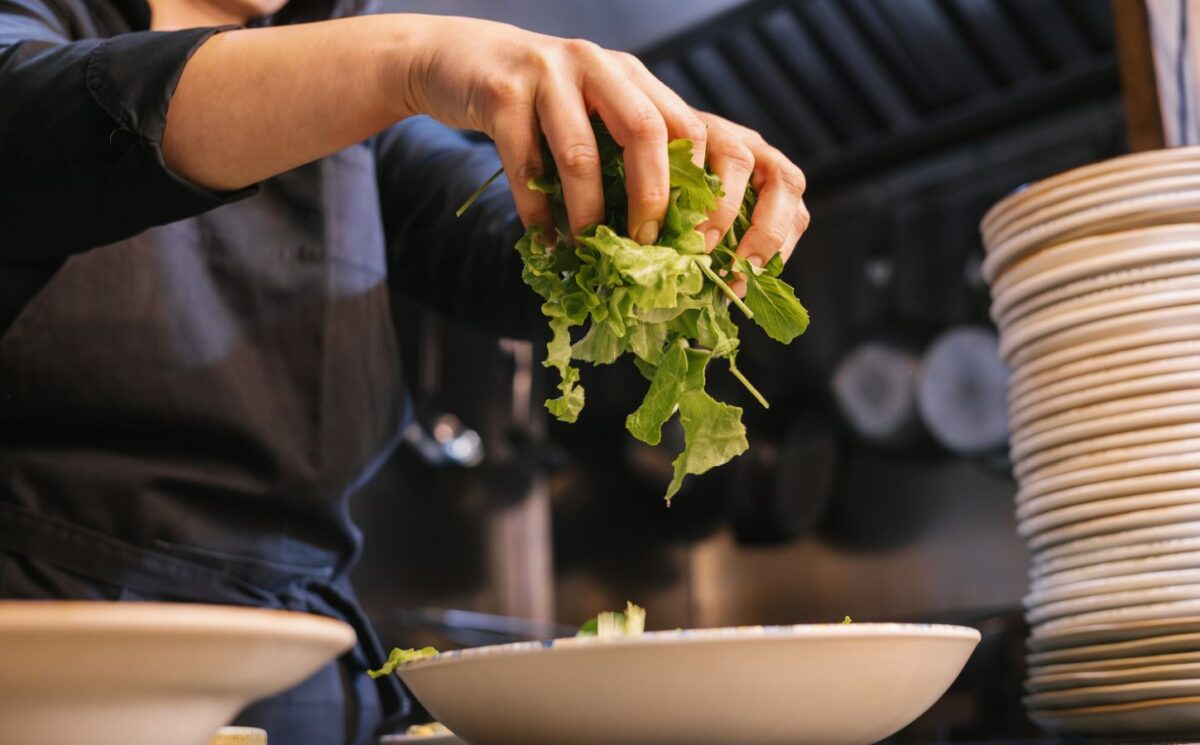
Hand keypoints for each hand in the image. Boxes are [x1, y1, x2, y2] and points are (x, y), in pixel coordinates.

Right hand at [401, 17, 806, 265]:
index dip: (696, 184)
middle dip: (650, 197)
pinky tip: (543, 240)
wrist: (455, 58)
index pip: (685, 124)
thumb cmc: (533, 101)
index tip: (692, 236)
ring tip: (587, 251)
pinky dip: (536, 210)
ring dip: (586, 213)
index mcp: (629, 74)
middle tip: (645, 248)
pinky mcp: (501, 92)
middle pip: (644, 132)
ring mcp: (546, 73)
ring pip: (580, 153)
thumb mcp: (587, 108)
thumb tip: (658, 234)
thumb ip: (621, 150)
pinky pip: (524, 163)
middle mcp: (595, 65)